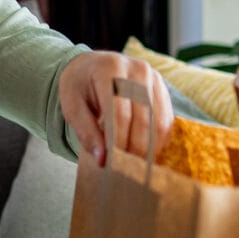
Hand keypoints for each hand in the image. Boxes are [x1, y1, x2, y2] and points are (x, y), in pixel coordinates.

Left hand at [58, 50, 173, 165]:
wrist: (91, 65)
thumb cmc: (79, 87)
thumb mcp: (72, 106)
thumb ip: (86, 132)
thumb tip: (103, 159)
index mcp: (110, 69)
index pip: (119, 113)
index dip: (116, 142)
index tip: (110, 164)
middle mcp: (137, 69)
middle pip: (143, 119)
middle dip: (134, 149)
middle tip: (125, 172)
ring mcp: (154, 77)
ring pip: (158, 122)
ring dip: (149, 149)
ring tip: (135, 166)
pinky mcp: (162, 88)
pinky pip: (166, 120)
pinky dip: (158, 141)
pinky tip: (145, 155)